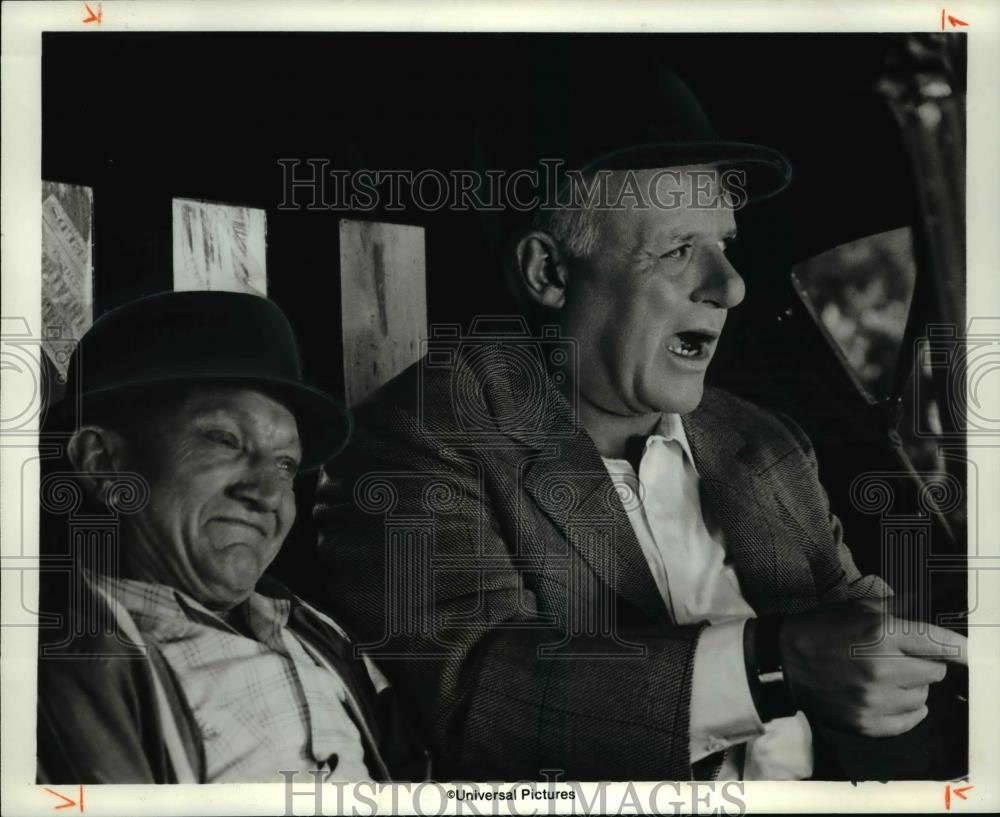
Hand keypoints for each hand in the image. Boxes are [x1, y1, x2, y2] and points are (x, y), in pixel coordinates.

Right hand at [780, 597, 966, 737]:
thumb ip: (901, 607)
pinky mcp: (867, 723)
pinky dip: (906, 709)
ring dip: (913, 686)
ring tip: (886, 677)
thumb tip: (936, 605)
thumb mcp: (859, 607)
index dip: (962, 650)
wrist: (784, 662)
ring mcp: (874, 700)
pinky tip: (886, 696)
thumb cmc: (824, 629)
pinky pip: (911, 719)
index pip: (941, 645)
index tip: (974, 654)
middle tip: (901, 657)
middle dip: (925, 662)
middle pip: (936, 671)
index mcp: (881, 634)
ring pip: (924, 696)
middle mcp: (881, 668)